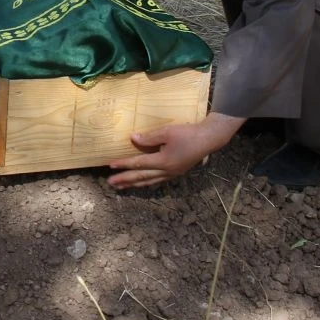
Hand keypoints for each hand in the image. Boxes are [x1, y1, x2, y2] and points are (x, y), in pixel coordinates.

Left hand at [107, 115, 240, 189]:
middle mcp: (166, 171)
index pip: (138, 164)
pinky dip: (146, 183)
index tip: (110, 165)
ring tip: (121, 186)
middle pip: (141, 177)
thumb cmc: (188, 133)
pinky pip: (157, 180)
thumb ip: (149, 137)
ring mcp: (172, 174)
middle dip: (125, 180)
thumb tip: (132, 139)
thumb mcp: (167, 132)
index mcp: (163, 161)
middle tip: (110, 183)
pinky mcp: (176, 173)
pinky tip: (140, 183)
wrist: (209, 139)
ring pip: (148, 181)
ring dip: (133, 184)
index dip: (124, 164)